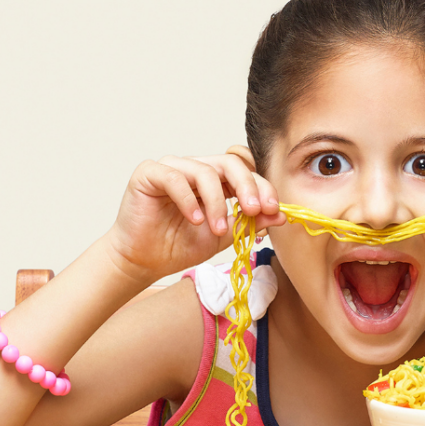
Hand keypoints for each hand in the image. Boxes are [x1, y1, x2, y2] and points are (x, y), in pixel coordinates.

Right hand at [103, 151, 285, 283]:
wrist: (144, 262)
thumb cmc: (179, 246)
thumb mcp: (223, 236)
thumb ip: (249, 223)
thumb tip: (280, 216)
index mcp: (216, 179)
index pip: (246, 170)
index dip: (263, 186)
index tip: (273, 210)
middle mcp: (196, 168)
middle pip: (231, 163)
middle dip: (248, 186)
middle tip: (255, 210)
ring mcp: (173, 168)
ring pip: (205, 171)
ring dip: (217, 202)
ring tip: (218, 228)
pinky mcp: (149, 173)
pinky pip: (174, 177)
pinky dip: (189, 199)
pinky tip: (195, 219)